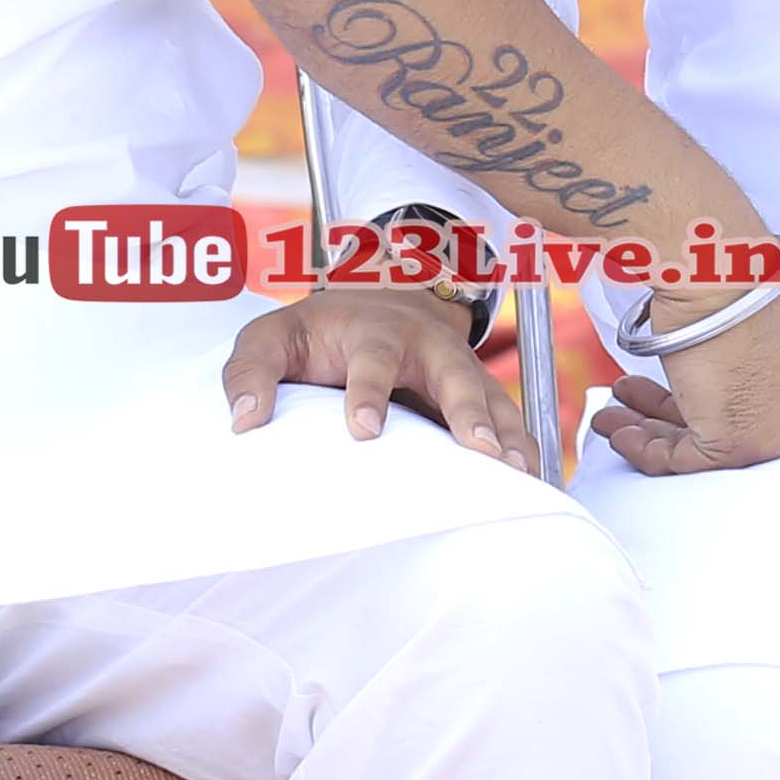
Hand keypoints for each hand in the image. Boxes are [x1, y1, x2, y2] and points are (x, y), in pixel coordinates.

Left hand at [222, 286, 537, 471]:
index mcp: (375, 333)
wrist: (378, 297)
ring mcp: (461, 369)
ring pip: (492, 398)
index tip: (364, 430)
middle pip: (456, 375)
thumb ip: (250, 371)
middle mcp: (427, 348)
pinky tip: (535, 482)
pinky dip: (525, 448)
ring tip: (518, 472)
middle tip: (478, 448)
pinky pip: (510, 421)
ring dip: (507, 434)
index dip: (369, 392)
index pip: (374, 361)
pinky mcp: (480, 394)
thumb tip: (244, 423)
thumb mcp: (272, 336)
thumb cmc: (319, 330)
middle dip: (468, 411)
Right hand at [593, 288, 779, 475]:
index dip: (714, 417)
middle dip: (672, 425)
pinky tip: (620, 427)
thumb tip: (720, 399)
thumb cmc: (749, 292)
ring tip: (616, 414)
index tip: (679, 410)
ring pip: (703, 453)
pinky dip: (642, 445)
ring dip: (648, 431)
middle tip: (636, 412)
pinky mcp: (738, 449)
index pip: (769, 431)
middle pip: (735, 444)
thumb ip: (758, 387)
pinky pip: (679, 461)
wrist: (728, 275)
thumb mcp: (772, 350)